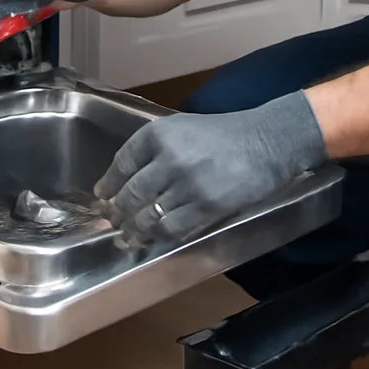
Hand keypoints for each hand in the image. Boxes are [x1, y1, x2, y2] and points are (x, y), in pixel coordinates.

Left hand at [93, 91, 327, 245]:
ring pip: (148, 215)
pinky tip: (155, 239)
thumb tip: (125, 179)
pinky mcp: (206, 206)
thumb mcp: (182, 129)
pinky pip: (172, 229)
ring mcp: (186, 183)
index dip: (109, 185)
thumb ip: (155, 150)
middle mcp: (168, 157)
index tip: (102, 198)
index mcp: (158, 133)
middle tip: (114, 223)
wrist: (265, 141)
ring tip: (130, 237)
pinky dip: (159, 237)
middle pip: (130, 194)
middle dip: (118, 213)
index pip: (121, 163)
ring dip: (135, 230)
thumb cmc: (224, 133)